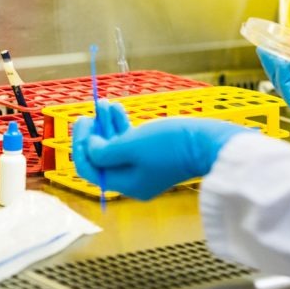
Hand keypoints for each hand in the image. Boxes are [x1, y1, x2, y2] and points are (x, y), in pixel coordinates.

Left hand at [72, 100, 246, 199]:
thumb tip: (90, 147)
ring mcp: (146, 168)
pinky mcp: (157, 156)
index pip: (91, 169)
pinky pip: (132, 143)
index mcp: (126, 184)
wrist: (208, 144)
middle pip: (103, 158)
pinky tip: (118, 110)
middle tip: (92, 111)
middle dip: (95, 133)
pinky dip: (123, 127)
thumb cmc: (171, 145)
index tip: (83, 121)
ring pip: (117, 147)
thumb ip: (105, 149)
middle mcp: (134, 180)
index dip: (81, 145)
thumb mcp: (132, 145)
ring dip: (108, 126)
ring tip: (105, 104)